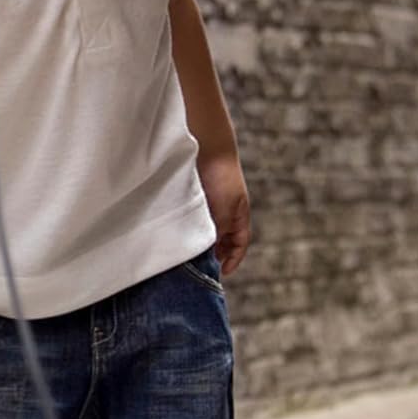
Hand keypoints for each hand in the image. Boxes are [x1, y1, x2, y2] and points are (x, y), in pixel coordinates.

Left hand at [198, 153, 250, 276]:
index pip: (240, 243)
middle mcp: (225, 212)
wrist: (205, 145)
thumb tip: (210, 251)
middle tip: (201, 270)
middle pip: (222, 241)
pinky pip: (191, 222)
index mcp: (239, 215)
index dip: (233, 259)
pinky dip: (188, 232)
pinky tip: (178, 238)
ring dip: (199, 245)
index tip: (222, 273)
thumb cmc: (220, 176)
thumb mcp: (224, 210)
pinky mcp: (193, 200)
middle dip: (214, 255)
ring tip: (188, 257)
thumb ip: (219, 231)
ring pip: (205, 233)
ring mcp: (209, 206)